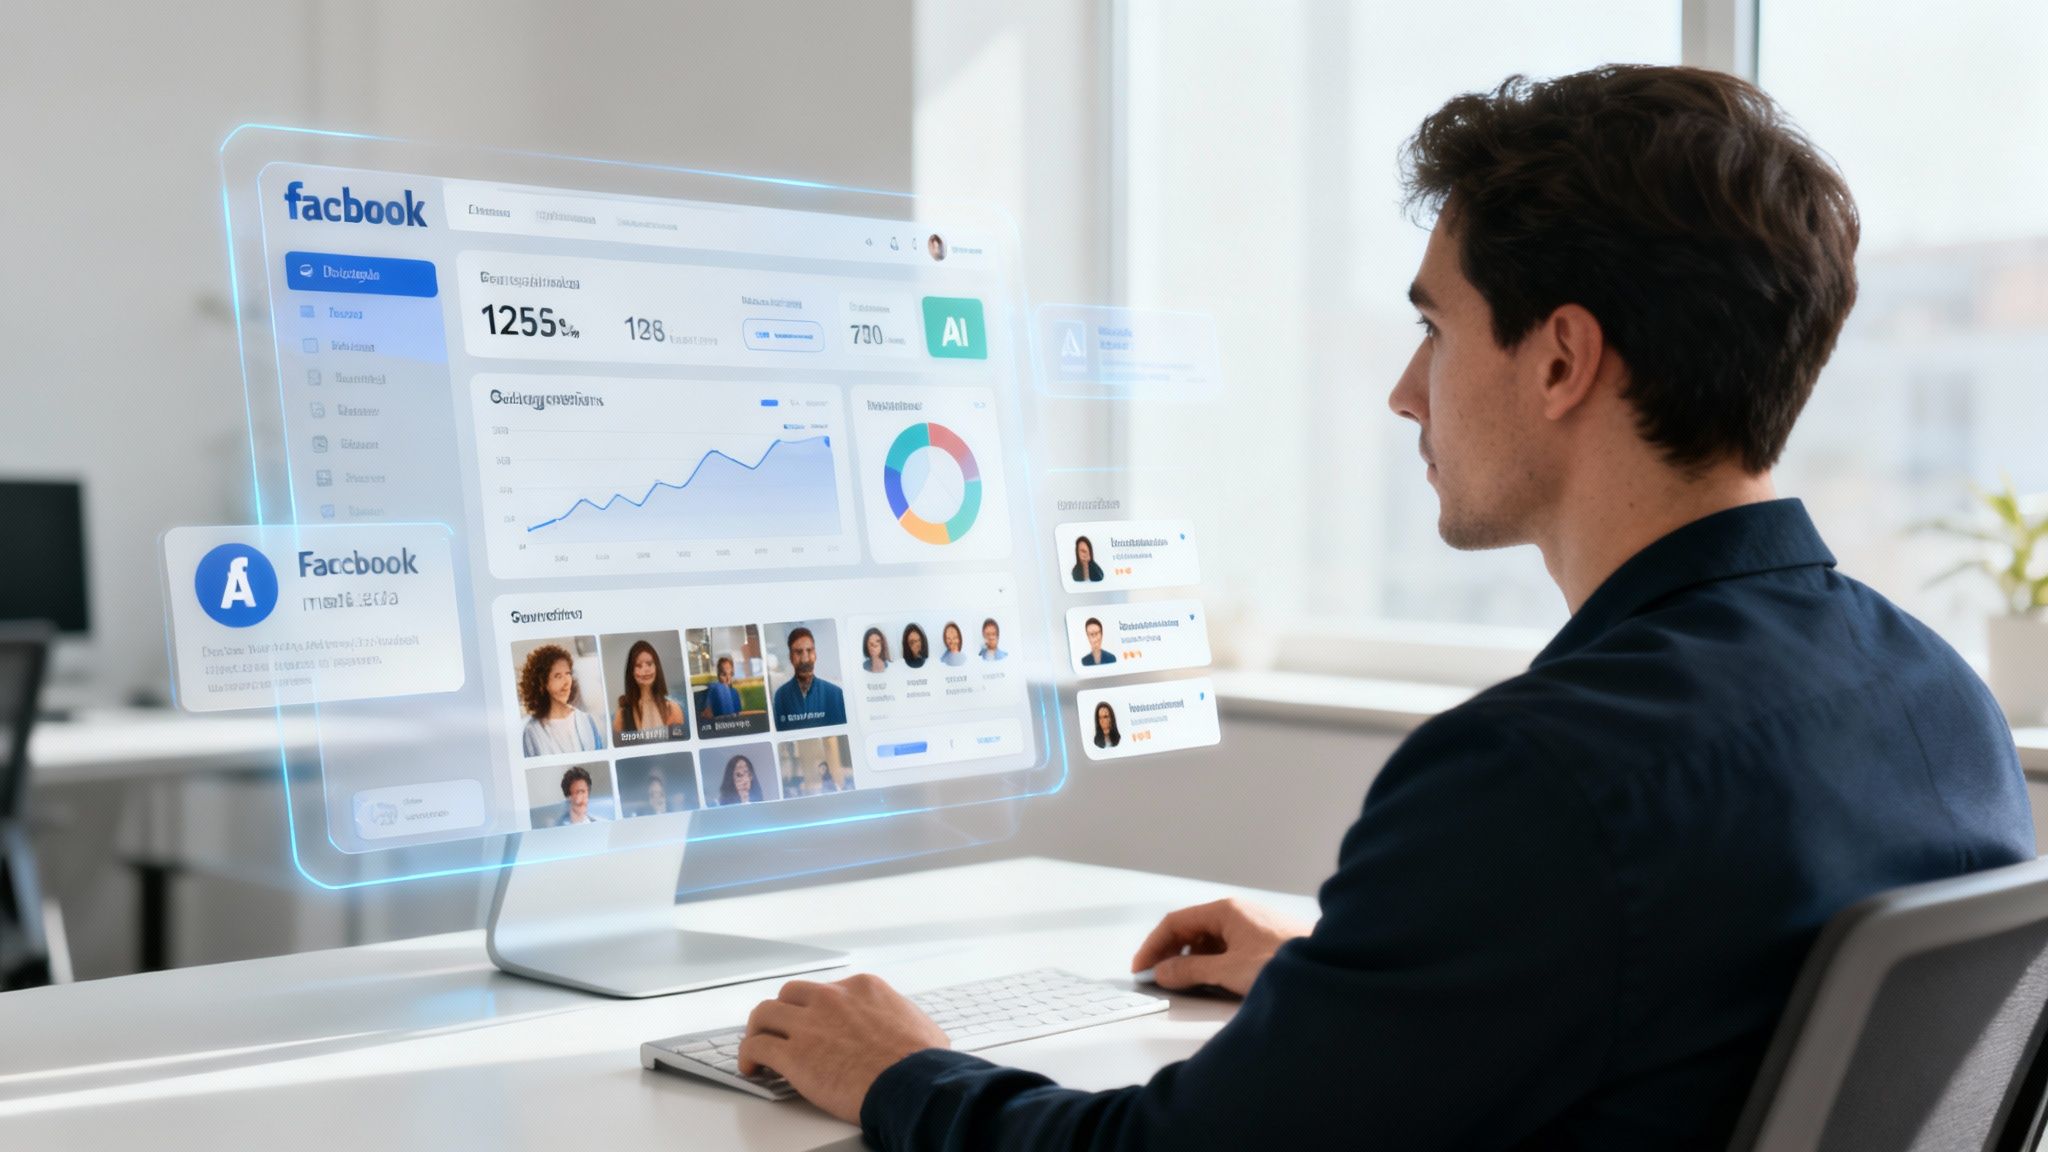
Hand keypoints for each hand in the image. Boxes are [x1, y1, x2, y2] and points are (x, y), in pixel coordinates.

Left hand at [738, 973, 949, 1123]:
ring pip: (764, 1013)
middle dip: (784, 1012)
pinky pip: (756, 1046)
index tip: (814, 1024)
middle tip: (782, 1030)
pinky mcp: (793, 1054)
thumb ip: (901, 1019)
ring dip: (759, 1029)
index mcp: (861, 988)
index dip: (817, 1009)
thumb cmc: (921, 1062)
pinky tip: (752, 1068)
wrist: (911, 1083)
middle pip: (790, 994)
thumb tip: (907, 1030)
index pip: (826, 990)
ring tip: (758, 1046)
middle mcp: (832, 998)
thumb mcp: (919, 1024)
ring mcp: (809, 1024)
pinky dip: (748, 1056)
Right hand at [1130, 898, 1312, 996]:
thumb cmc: (1285, 962)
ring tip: (1182, 983)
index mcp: (1225, 910)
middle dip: (1170, 953)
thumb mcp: (1229, 971)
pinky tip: (1209, 980)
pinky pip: (1225, 949)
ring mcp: (1250, 927)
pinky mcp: (1261, 943)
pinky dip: (1210, 963)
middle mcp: (1236, 914)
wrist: (1329, 967)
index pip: (1175, 922)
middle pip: (1190, 930)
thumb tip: (1162, 972)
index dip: (1153, 946)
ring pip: (1208, 940)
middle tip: (1156, 977)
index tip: (1141, 967)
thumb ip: (1191, 971)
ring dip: (1190, 960)